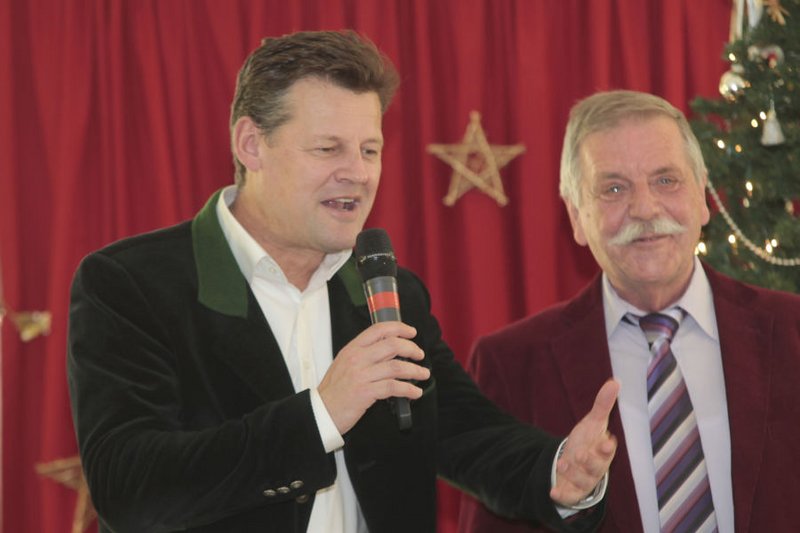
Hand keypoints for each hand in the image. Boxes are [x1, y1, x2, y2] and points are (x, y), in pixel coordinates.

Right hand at [318, 321, 430, 433]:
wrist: (321, 411)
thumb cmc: (334, 390)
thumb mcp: (344, 364)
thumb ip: (364, 354)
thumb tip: (389, 350)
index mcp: (352, 348)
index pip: (378, 330)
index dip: (399, 328)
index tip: (411, 332)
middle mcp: (357, 358)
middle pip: (392, 345)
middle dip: (411, 349)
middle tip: (419, 355)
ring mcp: (361, 375)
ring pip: (396, 366)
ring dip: (415, 370)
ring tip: (423, 374)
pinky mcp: (365, 392)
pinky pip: (393, 387)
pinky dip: (408, 389)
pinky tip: (415, 392)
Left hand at [550, 379, 619, 506]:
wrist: (575, 465)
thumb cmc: (588, 442)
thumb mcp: (593, 423)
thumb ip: (603, 404)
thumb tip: (615, 381)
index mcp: (603, 451)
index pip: (608, 450)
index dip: (607, 447)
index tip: (607, 441)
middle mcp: (596, 468)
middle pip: (597, 467)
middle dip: (590, 461)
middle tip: (581, 454)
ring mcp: (584, 481)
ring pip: (582, 480)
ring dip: (572, 472)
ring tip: (562, 463)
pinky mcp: (572, 491)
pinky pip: (568, 496)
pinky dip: (561, 495)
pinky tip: (552, 492)